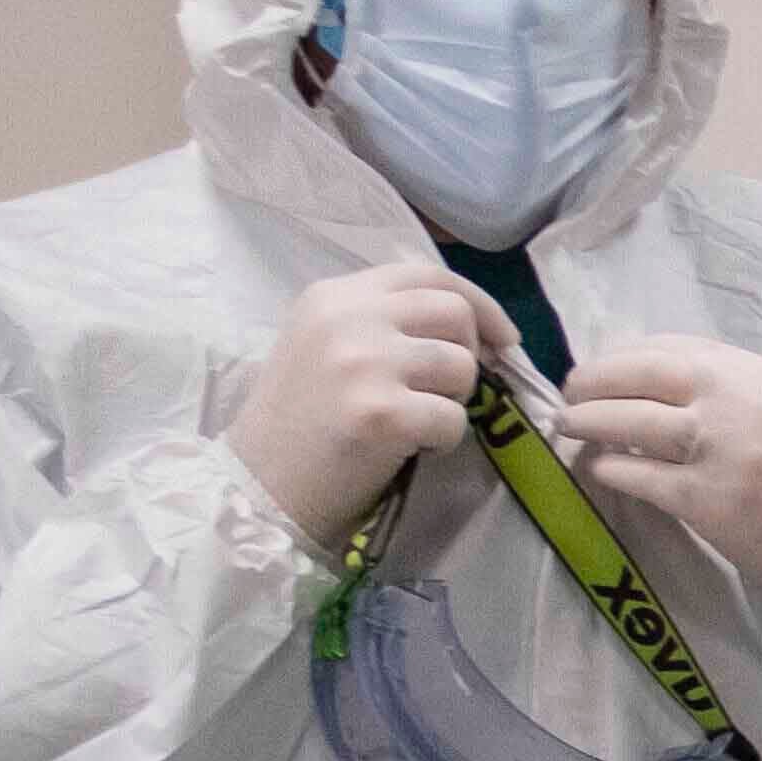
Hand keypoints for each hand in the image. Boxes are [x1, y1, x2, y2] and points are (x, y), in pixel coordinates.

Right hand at [226, 263, 501, 545]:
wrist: (260, 486)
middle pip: (455, 313)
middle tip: (445, 390)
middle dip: (469, 354)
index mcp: (333, 295)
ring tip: (413, 421)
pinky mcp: (381, 412)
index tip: (502, 338)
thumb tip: (473, 324)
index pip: (428, 275)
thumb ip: (384, 321)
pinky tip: (408, 448)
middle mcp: (347, 318)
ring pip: (461, 366)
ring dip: (453, 401)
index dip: (479, 304)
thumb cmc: (301, 421)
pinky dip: (444, 441)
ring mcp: (363, 363)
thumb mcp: (327, 344)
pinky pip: (454, 419)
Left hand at [565, 333, 761, 607]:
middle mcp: (735, 403)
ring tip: (570, 427)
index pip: (667, 347)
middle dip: (591, 382)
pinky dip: (608, 470)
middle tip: (570, 395)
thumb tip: (642, 375)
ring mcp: (719, 452)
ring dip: (586, 423)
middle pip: (637, 376)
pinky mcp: (705, 501)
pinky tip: (601, 470)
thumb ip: (722, 385)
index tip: (600, 370)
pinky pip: (636, 476)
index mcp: (754, 372)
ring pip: (627, 423)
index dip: (621, 355)